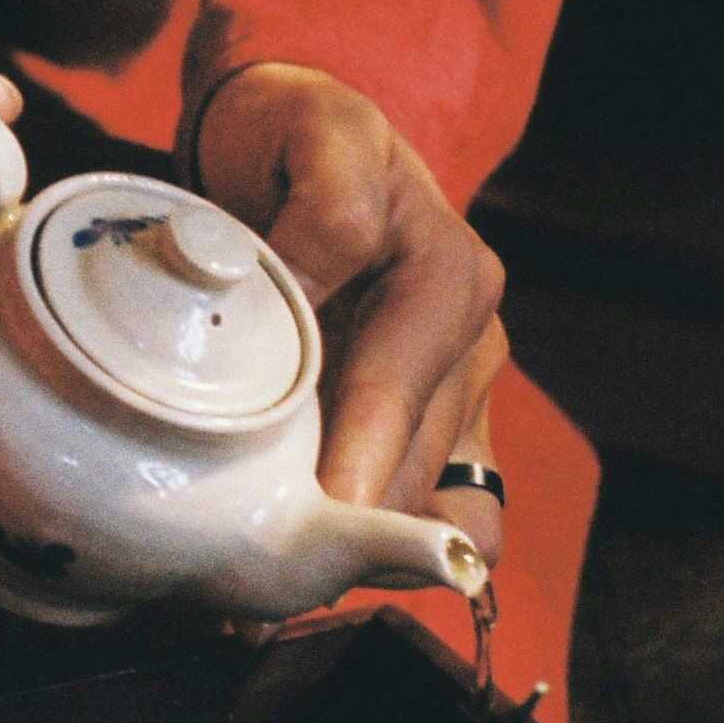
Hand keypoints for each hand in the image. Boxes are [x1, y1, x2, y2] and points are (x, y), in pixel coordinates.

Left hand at [191, 64, 507, 564]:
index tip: (314, 521)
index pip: (399, 387)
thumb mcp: (316, 132)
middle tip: (254, 583)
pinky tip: (311, 566)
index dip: (356, 461)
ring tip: (265, 590)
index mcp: (448, 276)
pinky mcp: (436, 426)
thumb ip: (326, 209)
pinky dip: (381, 550)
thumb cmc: (302, 133)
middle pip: (414, 465)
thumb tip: (313, 298)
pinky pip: (434, 511)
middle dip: (345, 529)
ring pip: (428, 503)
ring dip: (357, 552)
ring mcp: (458, 391)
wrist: (302, 140)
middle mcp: (469, 341)